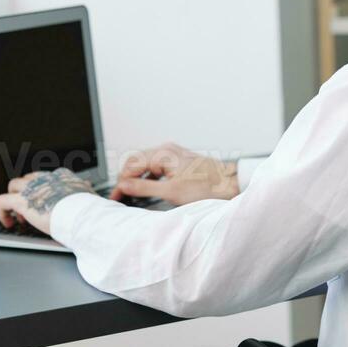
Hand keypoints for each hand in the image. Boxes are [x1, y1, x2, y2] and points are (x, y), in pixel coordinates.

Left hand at [0, 168, 94, 236]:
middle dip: (26, 194)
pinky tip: (8, 223)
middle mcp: (45, 178)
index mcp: (61, 176)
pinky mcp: (22, 200)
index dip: (41, 190)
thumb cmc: (89, 210)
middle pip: (27, 179)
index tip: (43, 202)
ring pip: (13, 186)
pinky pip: (2, 201)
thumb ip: (84, 188)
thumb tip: (87, 184)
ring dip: (14, 201)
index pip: (45, 177)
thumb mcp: (88, 194)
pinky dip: (2, 212)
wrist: (83, 217)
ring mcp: (32, 188)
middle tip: (31, 212)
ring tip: (19, 218)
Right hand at [110, 142, 238, 205]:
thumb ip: (144, 188)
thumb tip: (124, 186)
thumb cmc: (208, 187)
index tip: (116, 197)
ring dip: (137, 177)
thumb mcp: (171, 192)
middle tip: (121, 197)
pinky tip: (149, 187)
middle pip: (135, 162)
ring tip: (132, 194)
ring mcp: (173, 152)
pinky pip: (156, 164)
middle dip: (126, 179)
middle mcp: (166, 149)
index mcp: (162, 154)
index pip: (130, 166)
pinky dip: (149, 175)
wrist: (231, 183)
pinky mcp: (179, 159)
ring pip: (145, 163)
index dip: (121, 183)